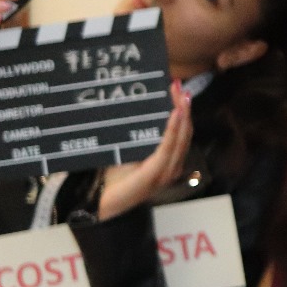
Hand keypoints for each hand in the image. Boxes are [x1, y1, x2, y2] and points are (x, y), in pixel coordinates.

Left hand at [98, 81, 193, 219]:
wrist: (102, 202)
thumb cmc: (113, 178)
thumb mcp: (130, 152)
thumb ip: (141, 137)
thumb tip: (143, 110)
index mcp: (168, 161)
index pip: (181, 132)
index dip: (182, 110)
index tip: (178, 89)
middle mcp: (173, 166)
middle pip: (185, 132)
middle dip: (183, 107)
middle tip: (179, 85)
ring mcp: (167, 171)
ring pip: (181, 137)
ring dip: (182, 114)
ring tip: (181, 95)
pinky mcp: (157, 173)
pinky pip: (168, 147)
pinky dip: (173, 129)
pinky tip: (175, 113)